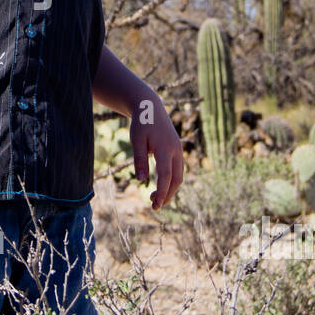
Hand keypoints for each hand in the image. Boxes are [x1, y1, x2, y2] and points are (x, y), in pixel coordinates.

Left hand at [130, 95, 183, 210]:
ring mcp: (178, 151)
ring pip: (178, 176)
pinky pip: (176, 170)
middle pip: (176, 179)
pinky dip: (170, 181)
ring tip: (153, 198)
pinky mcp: (177, 151)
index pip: (166, 175)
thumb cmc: (141, 123)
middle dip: (167, 195)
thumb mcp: (136, 139)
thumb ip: (139, 159)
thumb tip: (141, 179)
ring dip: (169, 189)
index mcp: (165, 148)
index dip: (162, 192)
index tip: (156, 205)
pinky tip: (159, 187)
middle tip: (154, 206)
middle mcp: (176, 150)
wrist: (151, 108)